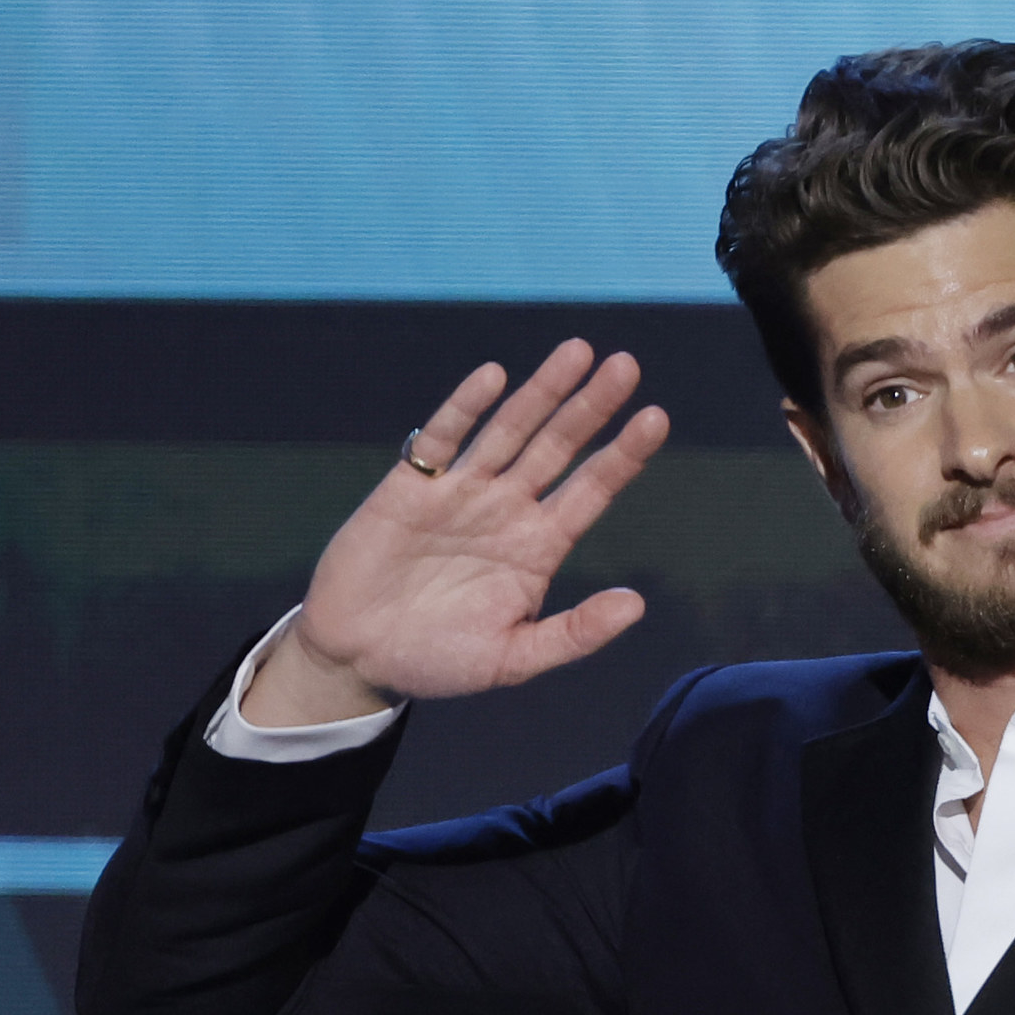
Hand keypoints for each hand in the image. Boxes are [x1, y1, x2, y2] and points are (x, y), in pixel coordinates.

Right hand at [244, 340, 670, 724]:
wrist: (358, 658)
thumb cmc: (438, 661)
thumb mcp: (513, 659)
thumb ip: (575, 634)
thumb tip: (637, 604)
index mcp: (538, 548)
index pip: (591, 491)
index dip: (622, 455)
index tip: (655, 418)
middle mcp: (507, 510)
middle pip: (557, 447)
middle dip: (590, 407)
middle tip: (626, 365)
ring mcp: (461, 493)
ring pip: (509, 430)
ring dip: (542, 392)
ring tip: (578, 353)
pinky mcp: (411, 487)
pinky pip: (442, 439)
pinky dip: (466, 407)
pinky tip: (494, 378)